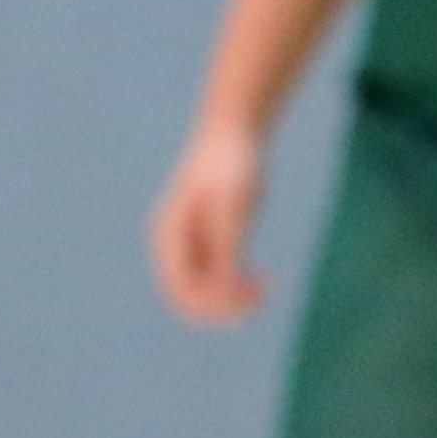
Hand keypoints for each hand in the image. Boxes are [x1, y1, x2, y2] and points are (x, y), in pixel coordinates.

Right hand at [151, 114, 270, 324]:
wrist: (235, 130)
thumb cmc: (232, 164)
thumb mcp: (234, 207)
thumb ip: (227, 248)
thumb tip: (226, 289)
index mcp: (168, 234)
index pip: (179, 287)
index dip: (207, 305)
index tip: (244, 307)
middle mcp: (174, 242)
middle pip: (190, 292)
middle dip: (222, 304)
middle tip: (261, 300)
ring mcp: (192, 240)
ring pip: (206, 286)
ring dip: (233, 296)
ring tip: (268, 288)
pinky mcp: (211, 235)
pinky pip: (220, 273)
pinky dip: (239, 281)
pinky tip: (264, 278)